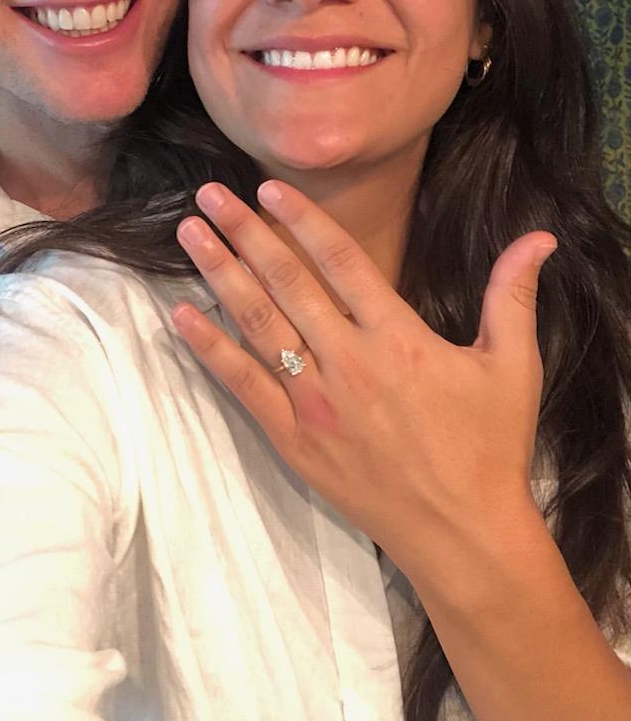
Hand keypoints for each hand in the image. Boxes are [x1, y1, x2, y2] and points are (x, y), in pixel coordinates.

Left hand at [172, 180, 556, 584]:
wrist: (463, 534)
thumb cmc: (488, 448)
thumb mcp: (512, 367)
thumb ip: (513, 296)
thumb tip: (540, 237)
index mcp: (398, 338)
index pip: (341, 261)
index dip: (302, 218)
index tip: (269, 186)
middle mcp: (349, 362)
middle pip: (286, 282)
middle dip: (244, 232)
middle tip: (208, 194)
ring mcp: (314, 402)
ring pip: (257, 324)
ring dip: (220, 274)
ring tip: (188, 235)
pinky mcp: (293, 438)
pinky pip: (243, 384)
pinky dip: (210, 347)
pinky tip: (181, 315)